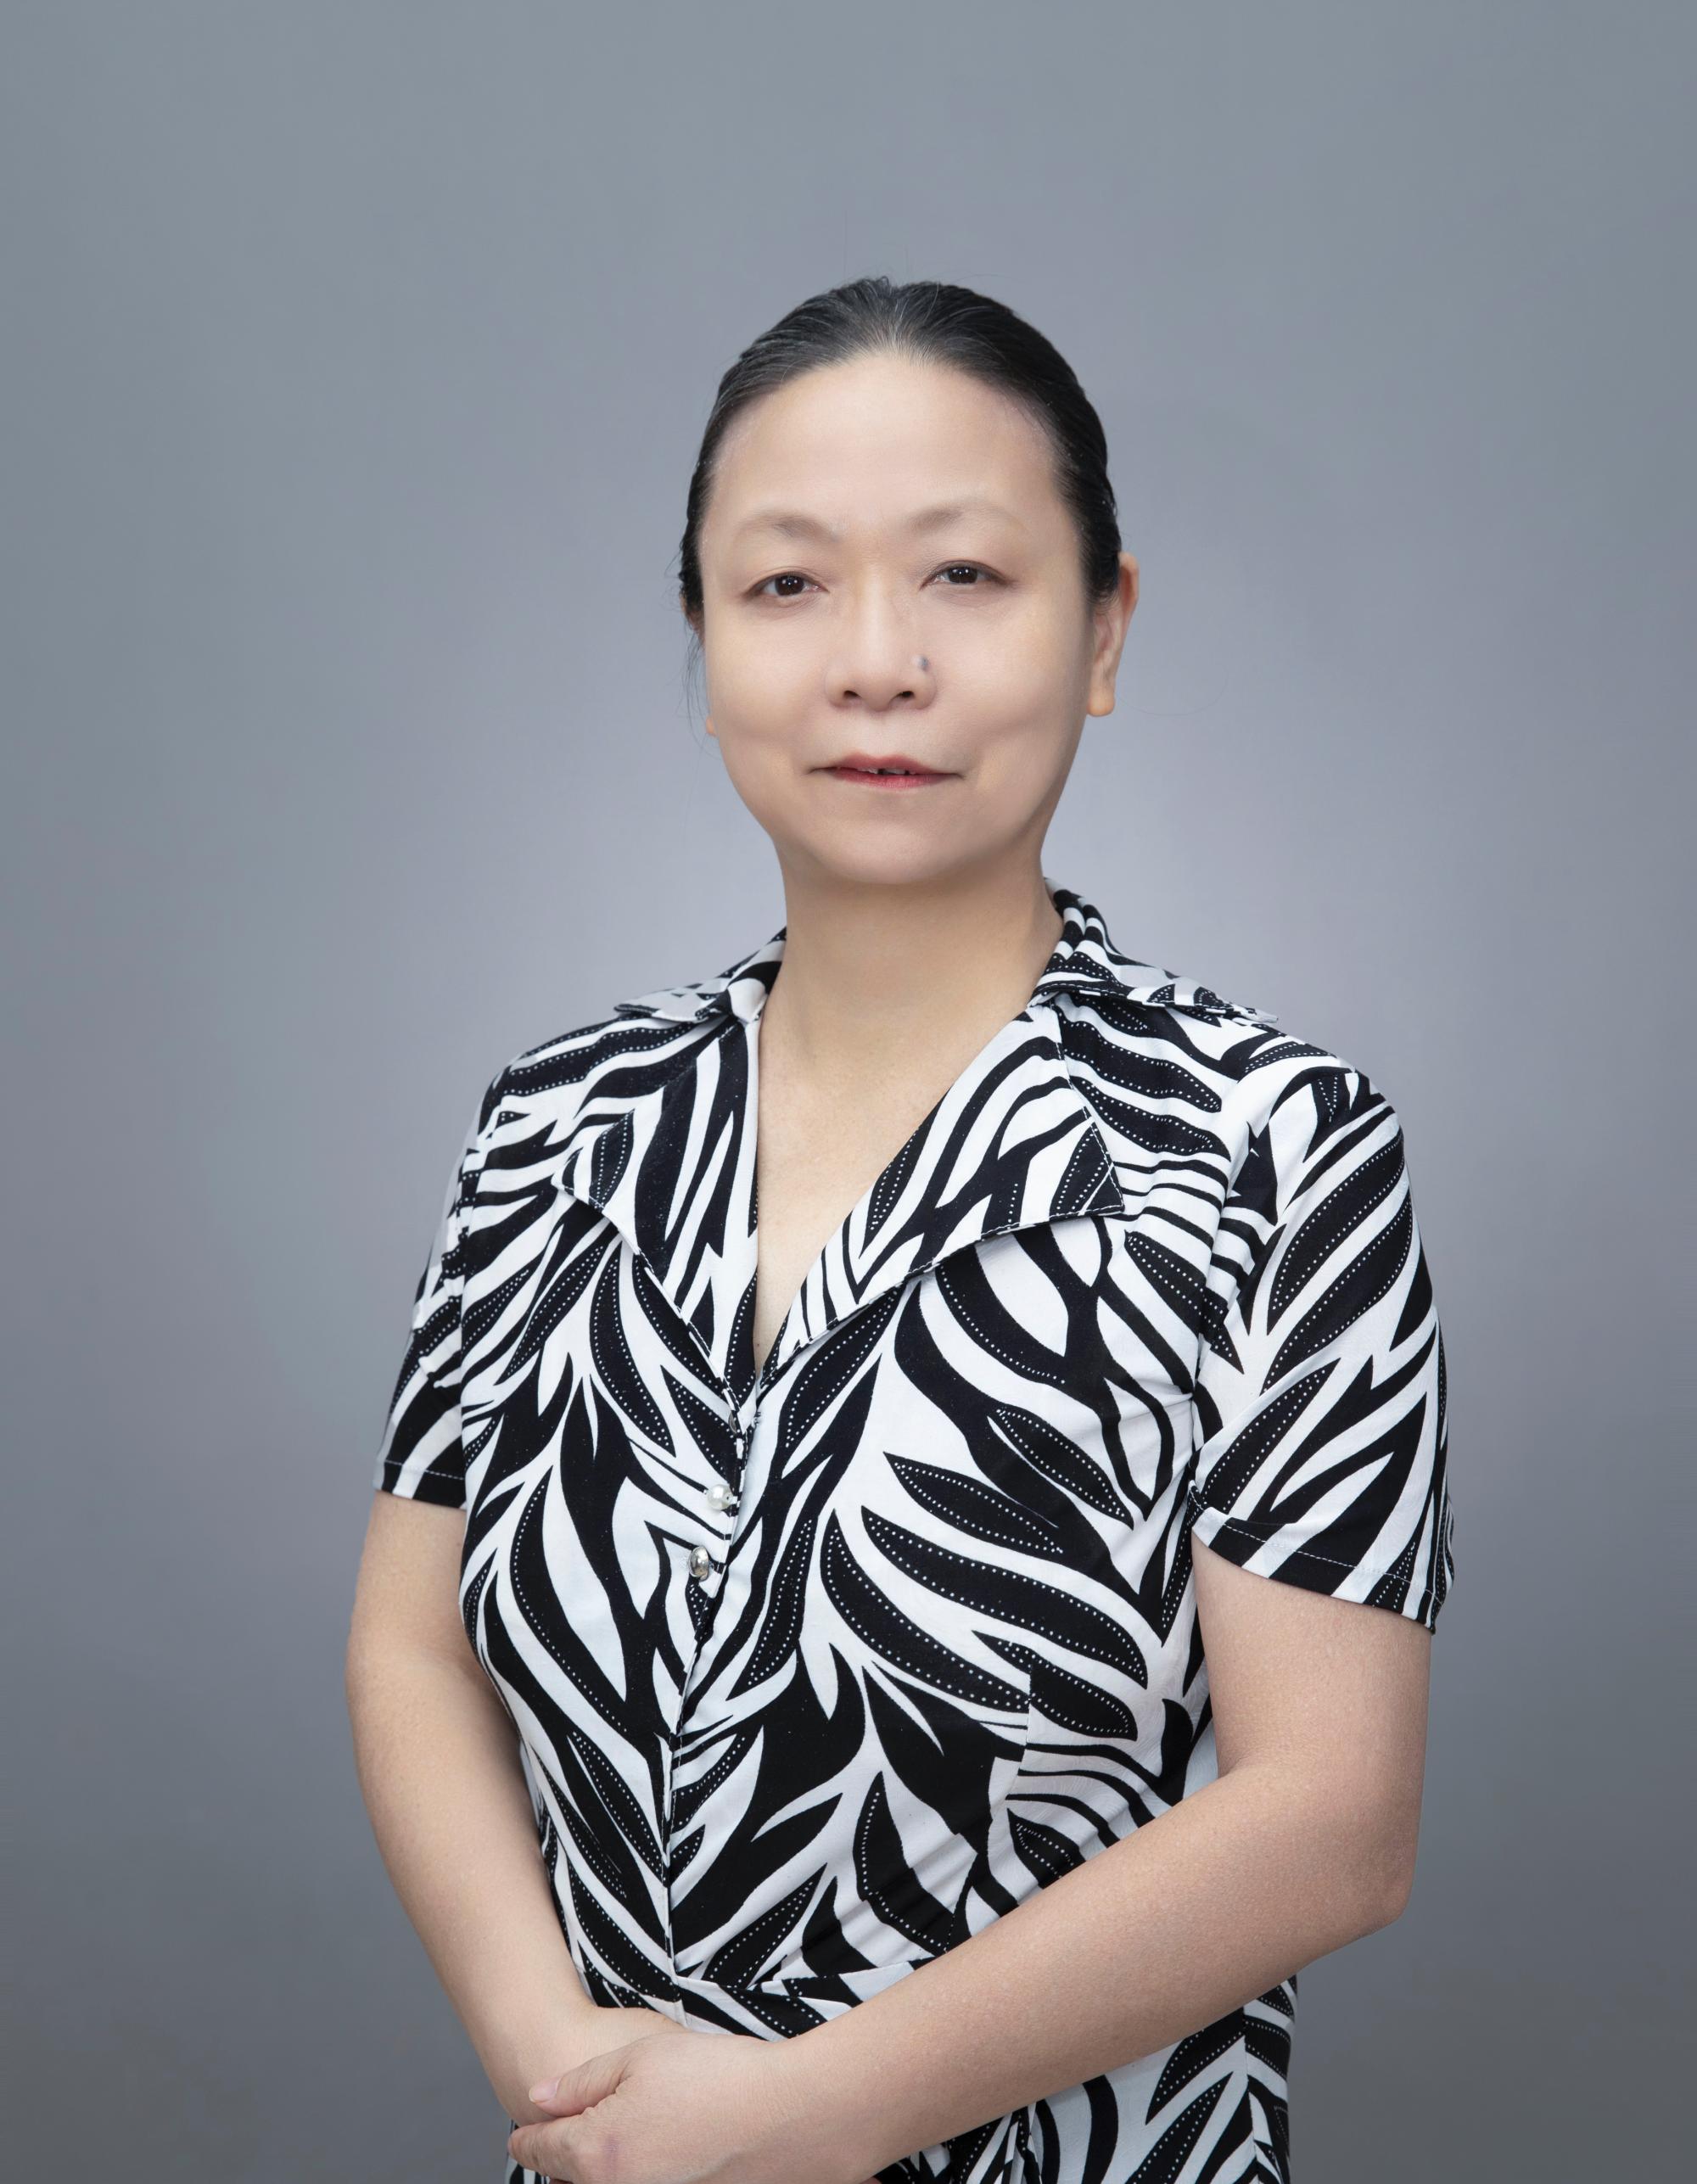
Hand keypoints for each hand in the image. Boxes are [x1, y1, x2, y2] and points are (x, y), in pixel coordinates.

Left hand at [508, 2024, 882, 2183]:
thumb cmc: (718, 2079)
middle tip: (571, 2129)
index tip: (523, 2132)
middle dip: (567, 2154)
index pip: (541, 2150)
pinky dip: (641, 2172)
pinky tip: (665, 2147)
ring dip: (606, 2166)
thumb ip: (581, 2082)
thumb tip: (541, 2097)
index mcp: (597, 2154)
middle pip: (572, 2178)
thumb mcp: (638, 2057)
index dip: (529, 2135)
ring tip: (627, 2133)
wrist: (791, 2116)